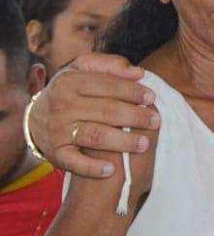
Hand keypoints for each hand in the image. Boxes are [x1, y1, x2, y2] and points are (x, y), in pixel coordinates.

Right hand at [30, 53, 158, 177]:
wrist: (35, 119)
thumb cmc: (71, 91)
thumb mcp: (83, 69)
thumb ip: (110, 65)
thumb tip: (139, 72)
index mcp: (69, 82)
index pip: (107, 85)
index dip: (132, 91)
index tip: (151, 97)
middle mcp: (62, 106)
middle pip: (106, 111)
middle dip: (135, 116)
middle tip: (155, 121)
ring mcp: (58, 131)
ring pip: (96, 135)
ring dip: (122, 141)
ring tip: (144, 143)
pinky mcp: (56, 153)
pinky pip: (75, 162)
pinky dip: (92, 168)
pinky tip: (111, 170)